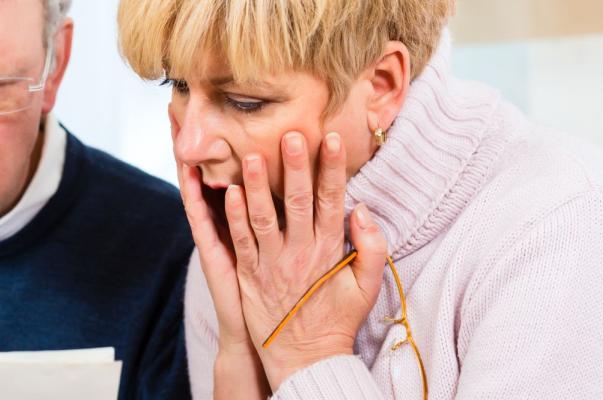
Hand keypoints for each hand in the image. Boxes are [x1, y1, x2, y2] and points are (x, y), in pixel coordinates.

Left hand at [182, 131, 387, 391]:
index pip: (333, 201)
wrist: (305, 359)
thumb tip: (362, 208)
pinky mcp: (249, 275)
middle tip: (290, 134)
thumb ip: (372, 247)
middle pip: (299, 202)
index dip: (331, 169)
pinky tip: (229, 192)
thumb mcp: (366, 287)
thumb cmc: (337, 319)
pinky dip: (234, 216)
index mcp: (330, 250)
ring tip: (251, 155)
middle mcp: (301, 253)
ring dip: (258, 185)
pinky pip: (241, 241)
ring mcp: (273, 264)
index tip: (329, 138)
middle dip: (295, 167)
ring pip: (264, 217)